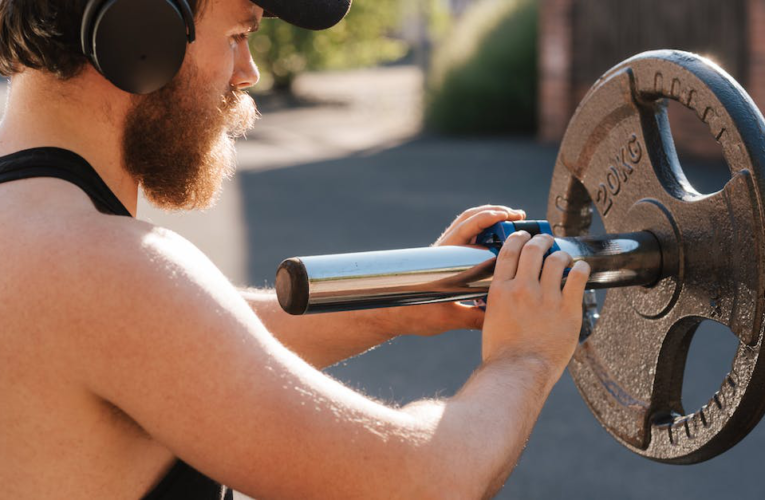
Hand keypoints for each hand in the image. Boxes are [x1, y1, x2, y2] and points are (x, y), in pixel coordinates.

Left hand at [381, 205, 526, 336]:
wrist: (389, 316)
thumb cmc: (412, 315)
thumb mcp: (448, 318)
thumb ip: (474, 319)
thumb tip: (500, 319)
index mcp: (445, 257)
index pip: (468, 227)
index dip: (490, 218)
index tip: (510, 217)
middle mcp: (444, 250)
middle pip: (469, 218)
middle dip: (494, 213)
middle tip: (517, 215)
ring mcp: (443, 252)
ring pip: (467, 225)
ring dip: (488, 220)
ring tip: (510, 221)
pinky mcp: (444, 259)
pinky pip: (465, 237)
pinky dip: (482, 232)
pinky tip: (497, 241)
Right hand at [481, 232, 590, 376]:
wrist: (518, 373)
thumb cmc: (503, 353)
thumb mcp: (491, 318)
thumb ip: (500, 300)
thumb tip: (506, 290)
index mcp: (500, 290)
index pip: (509, 251)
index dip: (518, 238)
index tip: (523, 236)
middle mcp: (522, 289)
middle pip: (533, 250)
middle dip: (541, 240)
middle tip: (546, 240)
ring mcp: (546, 298)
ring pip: (556, 260)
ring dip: (561, 254)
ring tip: (563, 257)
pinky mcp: (567, 309)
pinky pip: (578, 277)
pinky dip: (580, 268)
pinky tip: (581, 269)